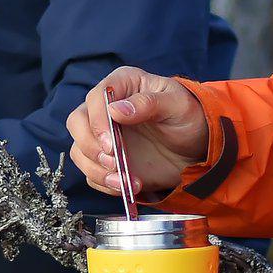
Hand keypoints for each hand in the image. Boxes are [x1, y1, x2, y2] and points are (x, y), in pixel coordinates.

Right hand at [67, 67, 210, 198]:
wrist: (196, 147)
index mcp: (122, 85)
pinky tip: (127, 186)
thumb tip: (115, 110)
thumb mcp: (176, 105)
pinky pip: (92, 173)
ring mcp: (103, 136)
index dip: (98, 121)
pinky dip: (105, 183)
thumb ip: (147, 103)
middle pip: (77, 122)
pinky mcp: (106, 159)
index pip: (95, 98)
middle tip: (113, 163)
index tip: (111, 144)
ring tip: (125, 182)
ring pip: (80, 150)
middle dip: (90, 146)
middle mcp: (105, 109)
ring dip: (97, 170)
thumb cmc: (188, 117)